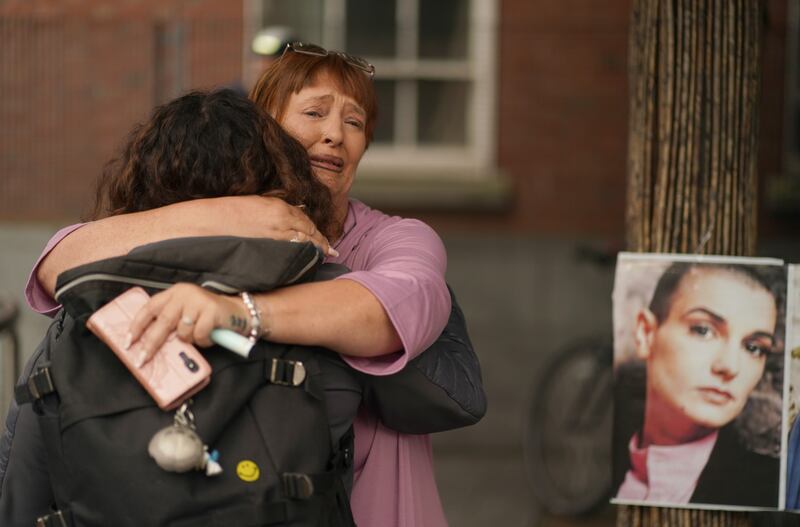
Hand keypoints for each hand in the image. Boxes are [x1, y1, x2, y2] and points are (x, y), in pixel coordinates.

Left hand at [126, 283, 247, 365]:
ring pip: (183, 331)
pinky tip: (210, 335)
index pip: (150, 308)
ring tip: (198, 336)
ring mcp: (198, 301)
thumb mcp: (186, 312)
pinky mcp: (211, 310)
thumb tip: (148, 344)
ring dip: (190, 340)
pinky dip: (204, 340)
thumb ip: (170, 320)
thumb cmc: (208, 316)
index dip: (137, 325)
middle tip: (142, 359)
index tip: (128, 342)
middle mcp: (184, 293)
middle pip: (162, 321)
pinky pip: (199, 334)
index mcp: (174, 293)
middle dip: (151, 343)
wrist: (238, 312)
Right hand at [212, 196, 337, 256]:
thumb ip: (271, 209)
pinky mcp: (270, 248)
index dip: (314, 229)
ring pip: (305, 242)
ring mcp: (276, 235)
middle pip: (309, 230)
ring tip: (325, 256)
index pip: (303, 218)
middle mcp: (281, 218)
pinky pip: (293, 253)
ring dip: (316, 249)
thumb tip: (288, 215)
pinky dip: (304, 256)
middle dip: (320, 240)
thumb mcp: (250, 204)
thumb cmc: (221, 214)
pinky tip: (309, 261)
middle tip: (330, 250)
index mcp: (276, 205)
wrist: (203, 225)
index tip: (321, 236)